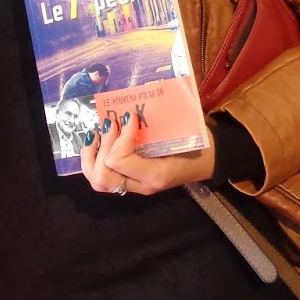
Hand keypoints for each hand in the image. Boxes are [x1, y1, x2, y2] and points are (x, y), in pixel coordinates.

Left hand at [80, 108, 215, 195]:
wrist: (208, 160)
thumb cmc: (197, 144)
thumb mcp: (179, 134)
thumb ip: (151, 127)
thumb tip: (126, 113)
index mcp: (155, 174)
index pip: (118, 160)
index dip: (119, 136)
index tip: (130, 117)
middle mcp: (141, 185)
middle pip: (102, 176)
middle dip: (102, 147)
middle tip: (111, 124)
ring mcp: (135, 186)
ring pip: (98, 181)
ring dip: (91, 155)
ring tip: (96, 133)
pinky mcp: (131, 180)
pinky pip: (104, 177)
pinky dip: (94, 159)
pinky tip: (97, 141)